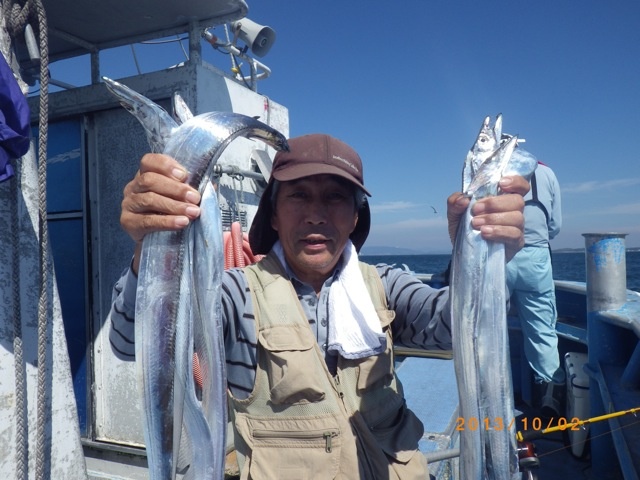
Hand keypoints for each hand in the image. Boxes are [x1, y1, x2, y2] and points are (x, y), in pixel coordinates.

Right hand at [120, 153, 200, 271]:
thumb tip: (210, 185)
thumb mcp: (181, 198)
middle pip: (150, 180)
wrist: (157, 241)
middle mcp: (133, 187)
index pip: (149, 161)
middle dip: (176, 189)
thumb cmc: (170, 213)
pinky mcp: (128, 222)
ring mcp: (129, 204)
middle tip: (195, 198)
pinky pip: (147, 221)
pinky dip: (167, 221)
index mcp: (145, 175)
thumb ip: (191, 189)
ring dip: (174, 206)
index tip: (184, 175)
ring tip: (193, 212)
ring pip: (149, 199)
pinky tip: (182, 223)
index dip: (166, 165)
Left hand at [447, 175, 528, 260]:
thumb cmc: (465, 228)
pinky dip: (499, 232)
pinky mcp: (516, 242)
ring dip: (494, 218)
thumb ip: (455, 203)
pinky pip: (515, 234)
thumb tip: (463, 199)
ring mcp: (517, 227)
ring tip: (476, 224)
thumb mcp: (455, 214)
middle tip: (475, 210)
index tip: (501, 183)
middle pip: (517, 200)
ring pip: (517, 217)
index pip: (520, 186)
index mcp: (502, 199)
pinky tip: (485, 233)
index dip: (516, 182)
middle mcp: (513, 211)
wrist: (463, 252)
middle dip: (495, 203)